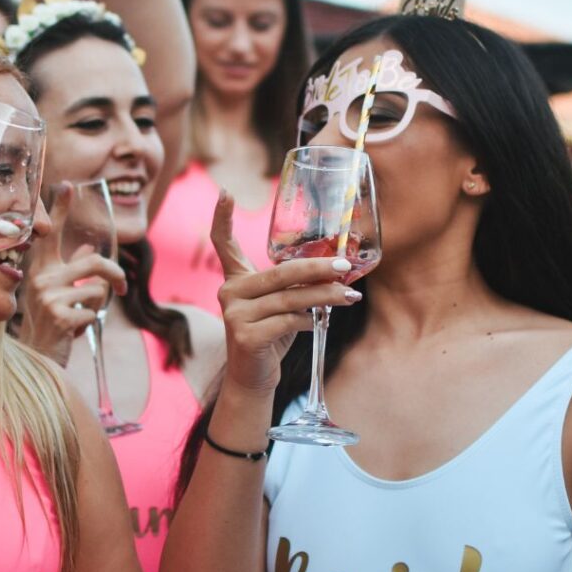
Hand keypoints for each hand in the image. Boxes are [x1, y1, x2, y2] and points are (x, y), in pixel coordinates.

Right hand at [19, 183, 126, 366]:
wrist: (37, 359)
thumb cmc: (51, 325)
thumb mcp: (60, 294)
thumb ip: (73, 271)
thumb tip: (89, 248)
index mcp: (41, 270)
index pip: (51, 235)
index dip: (60, 209)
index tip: (68, 185)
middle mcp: (40, 279)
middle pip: (95, 263)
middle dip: (116, 274)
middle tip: (123, 286)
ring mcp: (49, 297)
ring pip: (98, 290)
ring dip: (97, 307)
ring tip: (80, 318)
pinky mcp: (60, 316)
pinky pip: (94, 312)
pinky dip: (90, 323)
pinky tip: (73, 332)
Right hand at [212, 193, 358, 394]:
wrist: (253, 378)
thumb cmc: (271, 335)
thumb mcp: (280, 305)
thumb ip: (294, 286)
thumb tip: (338, 266)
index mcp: (236, 280)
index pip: (224, 244)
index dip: (221, 218)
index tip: (225, 193)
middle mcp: (230, 293)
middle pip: (280, 272)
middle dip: (318, 267)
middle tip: (346, 263)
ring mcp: (234, 315)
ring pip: (290, 298)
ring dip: (325, 296)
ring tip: (349, 295)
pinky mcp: (245, 336)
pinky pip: (287, 321)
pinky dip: (308, 321)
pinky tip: (318, 323)